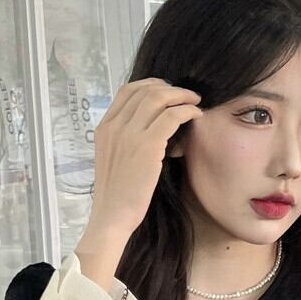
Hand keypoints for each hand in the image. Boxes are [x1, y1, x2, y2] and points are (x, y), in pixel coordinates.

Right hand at [91, 78, 202, 235]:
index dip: (151, 84)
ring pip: (159, 98)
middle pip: (145, 90)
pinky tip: (196, 116)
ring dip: (182, 96)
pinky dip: (187, 111)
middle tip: (188, 95)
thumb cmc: (117, 195)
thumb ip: (125, 139)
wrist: (112, 216)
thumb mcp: (114, 159)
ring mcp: (130, 134)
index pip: (127, 90)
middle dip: (171, 88)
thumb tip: (150, 128)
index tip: (168, 90)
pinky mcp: (147, 146)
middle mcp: (115, 126)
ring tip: (195, 102)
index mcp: (104, 127)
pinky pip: (172, 116)